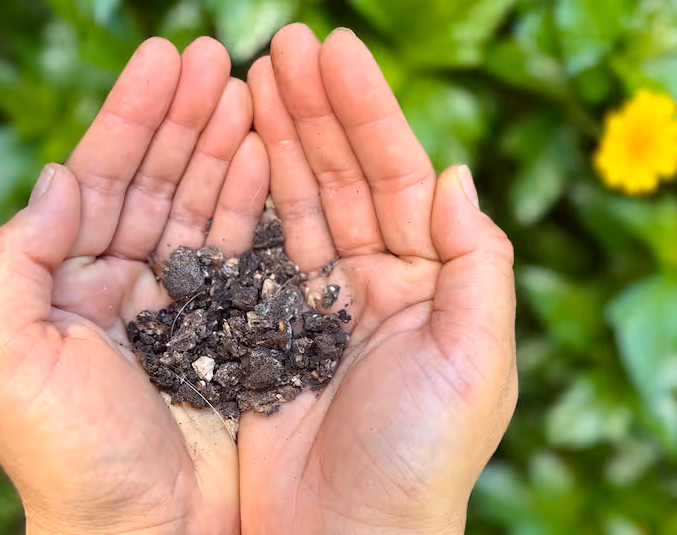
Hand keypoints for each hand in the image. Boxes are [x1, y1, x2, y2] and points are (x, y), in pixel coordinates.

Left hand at [0, 37, 267, 534]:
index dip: (130, 117)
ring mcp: (178, 304)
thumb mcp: (9, 360)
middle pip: (154, 180)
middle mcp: (120, 285)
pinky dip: (249, 202)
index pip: (100, 179)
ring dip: (221, 147)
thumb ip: (18, 263)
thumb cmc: (70, 459)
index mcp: (66, 284)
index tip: (164, 58)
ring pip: (199, 206)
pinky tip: (265, 158)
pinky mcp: (225, 327)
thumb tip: (60, 176)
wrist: (144, 534)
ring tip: (246, 92)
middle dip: (182, 116)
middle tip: (216, 55)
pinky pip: (238, 251)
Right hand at [241, 25, 516, 533]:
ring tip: (251, 78)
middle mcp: (374, 285)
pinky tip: (230, 154)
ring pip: (296, 204)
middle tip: (281, 46)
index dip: (366, 113)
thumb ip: (478, 265)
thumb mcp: (476, 362)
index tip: (332, 51)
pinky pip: (255, 251)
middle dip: (315, 110)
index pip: (396, 177)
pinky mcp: (265, 330)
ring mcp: (315, 304)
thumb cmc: (419, 461)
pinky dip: (243, 201)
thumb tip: (456, 175)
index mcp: (428, 284)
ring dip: (277, 140)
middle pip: (343, 178)